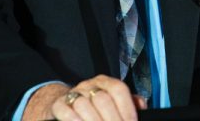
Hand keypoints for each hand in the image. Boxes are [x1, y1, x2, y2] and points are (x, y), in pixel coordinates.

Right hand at [25, 75, 146, 120]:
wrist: (66, 105)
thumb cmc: (95, 108)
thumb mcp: (114, 103)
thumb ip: (129, 104)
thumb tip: (141, 107)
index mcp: (105, 83)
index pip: (118, 89)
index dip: (127, 109)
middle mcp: (89, 85)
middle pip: (102, 99)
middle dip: (112, 120)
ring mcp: (73, 94)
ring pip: (84, 105)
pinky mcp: (58, 104)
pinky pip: (65, 110)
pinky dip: (74, 120)